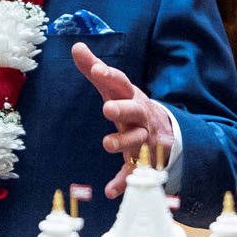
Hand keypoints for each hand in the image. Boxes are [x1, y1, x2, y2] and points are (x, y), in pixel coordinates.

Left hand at [72, 42, 175, 197]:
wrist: (161, 128)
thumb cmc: (129, 103)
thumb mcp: (113, 86)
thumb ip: (94, 68)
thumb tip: (76, 45)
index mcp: (131, 95)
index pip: (121, 83)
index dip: (110, 75)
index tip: (96, 69)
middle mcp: (140, 115)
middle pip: (134, 110)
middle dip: (122, 109)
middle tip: (106, 108)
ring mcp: (143, 138)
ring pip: (136, 140)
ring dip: (123, 142)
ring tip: (107, 144)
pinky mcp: (141, 159)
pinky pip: (133, 171)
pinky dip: (123, 181)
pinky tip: (111, 191)